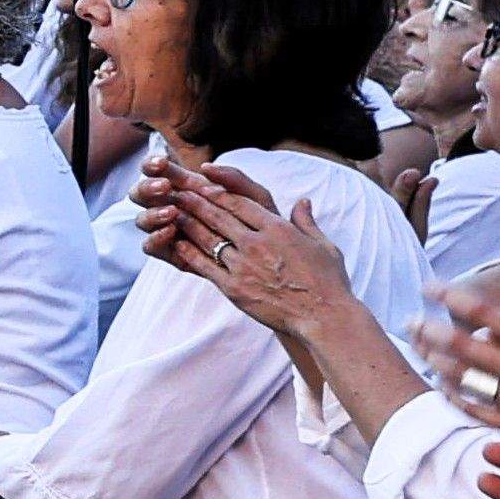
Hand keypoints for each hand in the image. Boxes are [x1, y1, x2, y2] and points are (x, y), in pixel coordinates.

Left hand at [142, 158, 360, 342]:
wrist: (322, 316)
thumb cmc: (328, 282)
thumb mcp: (323, 245)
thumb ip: (306, 222)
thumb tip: (302, 201)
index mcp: (278, 228)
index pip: (242, 203)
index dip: (220, 191)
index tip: (204, 182)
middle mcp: (257, 243)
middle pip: (220, 216)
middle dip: (196, 201)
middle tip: (177, 189)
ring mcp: (243, 265)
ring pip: (209, 238)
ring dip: (188, 222)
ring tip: (171, 211)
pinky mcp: (234, 288)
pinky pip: (206, 266)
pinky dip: (189, 253)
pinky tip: (176, 244)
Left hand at [430, 294, 499, 466]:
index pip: (487, 315)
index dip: (454, 298)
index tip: (430, 287)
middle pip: (463, 347)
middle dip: (431, 331)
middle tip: (408, 321)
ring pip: (463, 380)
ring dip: (435, 361)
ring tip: (416, 347)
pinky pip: (477, 412)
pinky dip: (455, 397)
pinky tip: (439, 387)